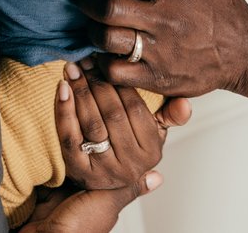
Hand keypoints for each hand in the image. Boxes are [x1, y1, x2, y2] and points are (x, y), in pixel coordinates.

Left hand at [56, 60, 178, 191]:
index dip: (119, 82)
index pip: (135, 109)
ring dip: (80, 91)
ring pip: (91, 123)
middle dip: (97, 82)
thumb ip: (171, 116)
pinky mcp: (78, 171)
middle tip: (85, 60)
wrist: (102, 187)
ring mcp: (104, 170)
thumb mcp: (154, 134)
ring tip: (73, 68)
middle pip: (112, 114)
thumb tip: (185, 103)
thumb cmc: (128, 150)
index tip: (106, 61)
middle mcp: (130, 164)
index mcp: (151, 151)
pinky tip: (62, 88)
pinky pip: (69, 136)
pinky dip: (64, 110)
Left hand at [76, 0, 247, 96]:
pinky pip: (116, 72)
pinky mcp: (160, 78)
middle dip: (89, 1)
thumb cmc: (222, 3)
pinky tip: (107, 54)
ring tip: (95, 25)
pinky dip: (103, 63)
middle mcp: (166, 19)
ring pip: (108, 40)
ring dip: (93, 31)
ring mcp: (162, 51)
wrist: (247, 52)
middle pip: (109, 7)